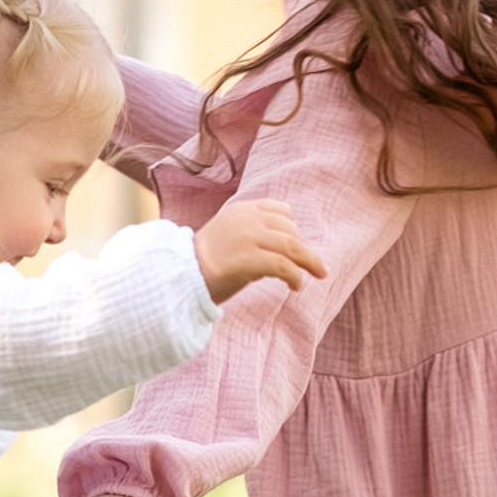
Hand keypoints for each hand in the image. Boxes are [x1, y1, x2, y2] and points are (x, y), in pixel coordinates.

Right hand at [194, 199, 326, 303]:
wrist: (179, 278)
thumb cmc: (202, 264)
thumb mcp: (227, 236)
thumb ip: (250, 233)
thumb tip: (281, 249)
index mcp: (240, 210)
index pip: (279, 211)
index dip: (291, 228)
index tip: (296, 245)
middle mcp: (246, 220)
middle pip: (290, 230)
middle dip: (302, 249)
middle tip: (311, 266)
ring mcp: (248, 238)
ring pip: (293, 246)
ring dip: (310, 262)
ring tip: (318, 275)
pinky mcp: (249, 260)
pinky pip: (284, 266)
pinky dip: (295, 277)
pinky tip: (296, 286)